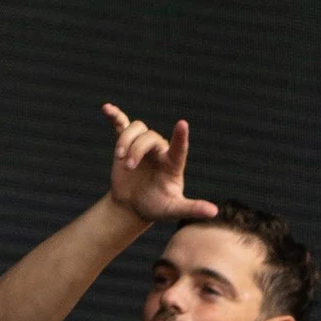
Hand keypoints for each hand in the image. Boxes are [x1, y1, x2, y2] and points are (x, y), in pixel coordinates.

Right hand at [102, 101, 216, 226]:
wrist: (132, 206)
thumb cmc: (156, 207)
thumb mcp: (174, 210)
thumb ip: (192, 208)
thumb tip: (214, 212)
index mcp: (173, 163)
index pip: (179, 147)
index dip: (180, 136)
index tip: (182, 124)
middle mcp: (160, 150)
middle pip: (150, 137)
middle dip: (137, 149)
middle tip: (129, 167)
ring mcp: (143, 144)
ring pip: (137, 128)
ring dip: (126, 140)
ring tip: (120, 157)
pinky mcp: (126, 143)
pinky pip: (122, 125)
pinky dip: (115, 116)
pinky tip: (107, 109)